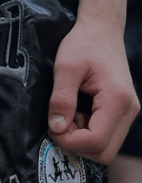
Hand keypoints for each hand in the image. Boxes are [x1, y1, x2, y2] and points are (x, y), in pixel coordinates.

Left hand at [47, 18, 139, 163]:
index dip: (70, 141)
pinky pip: (106, 136)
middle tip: (58, 123)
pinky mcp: (123, 112)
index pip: (96, 141)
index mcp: (117, 99)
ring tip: (67, 115)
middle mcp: (129, 110)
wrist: (101, 30)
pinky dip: (88, 132)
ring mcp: (128, 112)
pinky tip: (77, 113)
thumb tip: (56, 128)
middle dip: (76, 144)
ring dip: (81, 139)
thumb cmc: (84, 44)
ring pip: (105, 147)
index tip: (52, 126)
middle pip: (104, 151)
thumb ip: (61, 99)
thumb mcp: (65, 67)